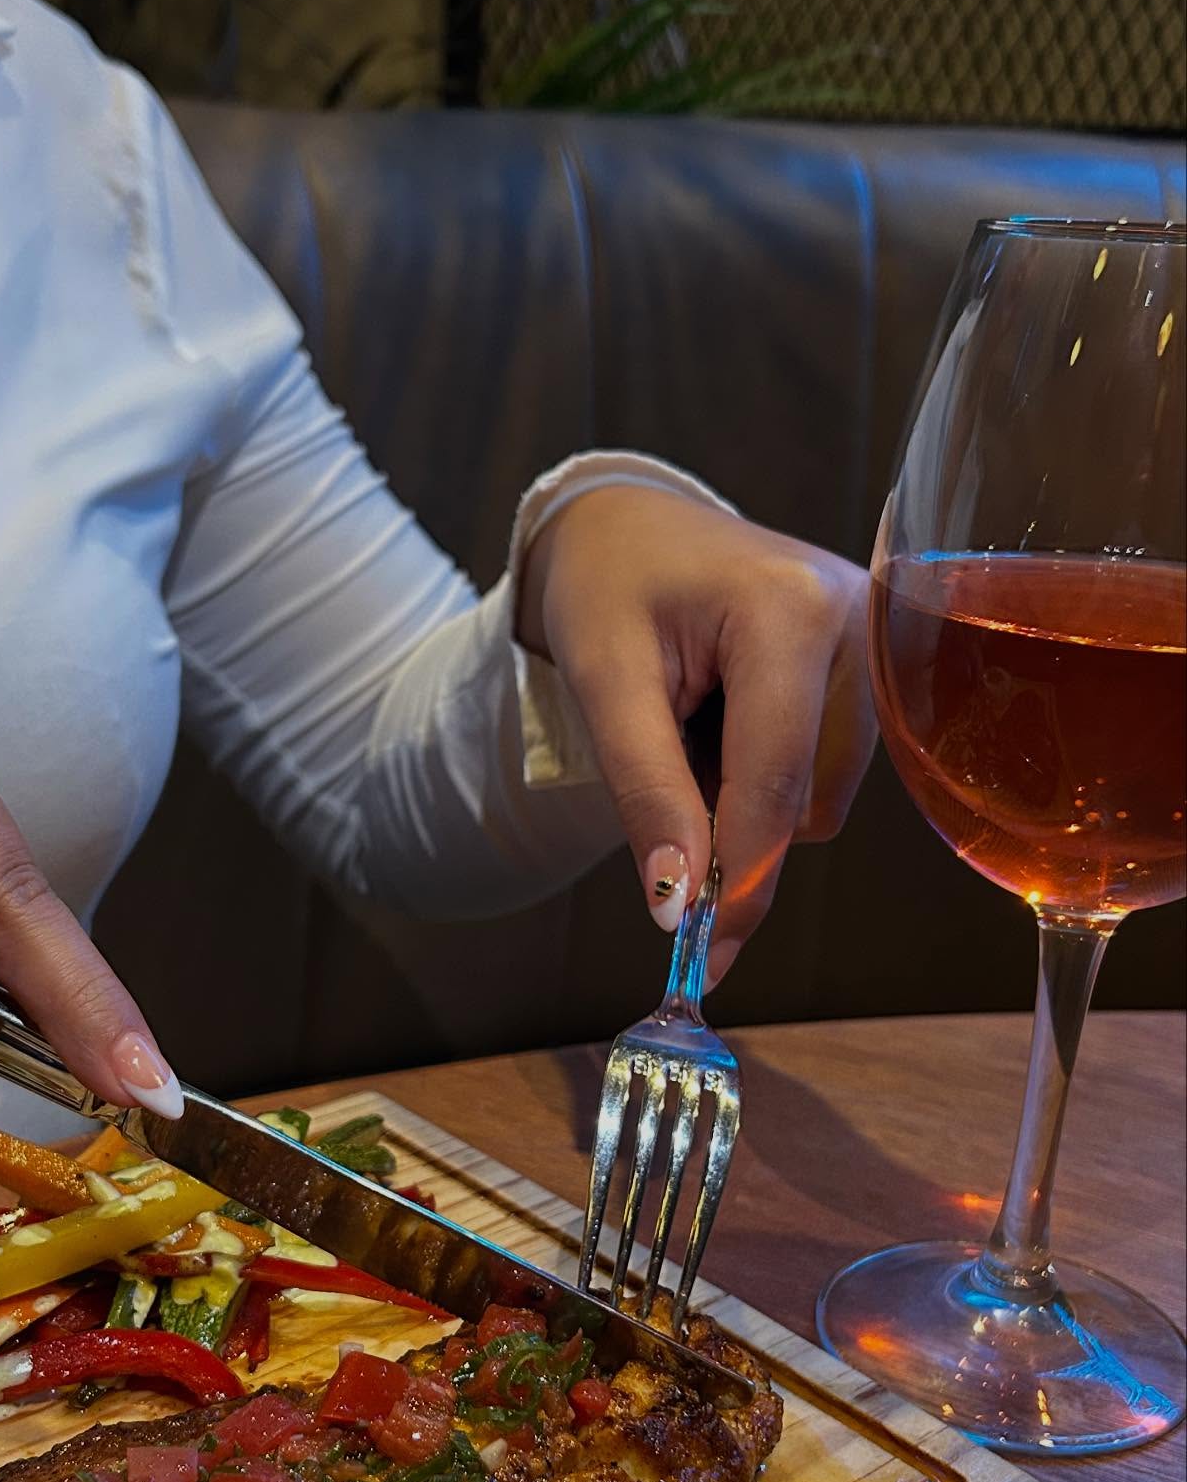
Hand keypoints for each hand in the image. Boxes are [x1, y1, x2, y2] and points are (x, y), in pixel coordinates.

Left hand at [518, 489, 874, 982]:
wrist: (629, 526)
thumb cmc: (606, 587)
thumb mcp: (604, 684)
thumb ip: (647, 794)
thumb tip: (678, 908)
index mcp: (792, 609)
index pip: (775, 781)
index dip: (739, 879)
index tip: (704, 954)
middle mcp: (859, 621)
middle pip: (802, 800)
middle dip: (727, 822)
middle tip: (659, 756)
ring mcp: (877, 644)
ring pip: (817, 799)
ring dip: (744, 795)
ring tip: (695, 716)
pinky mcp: (875, 668)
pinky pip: (824, 773)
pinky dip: (766, 773)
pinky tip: (731, 717)